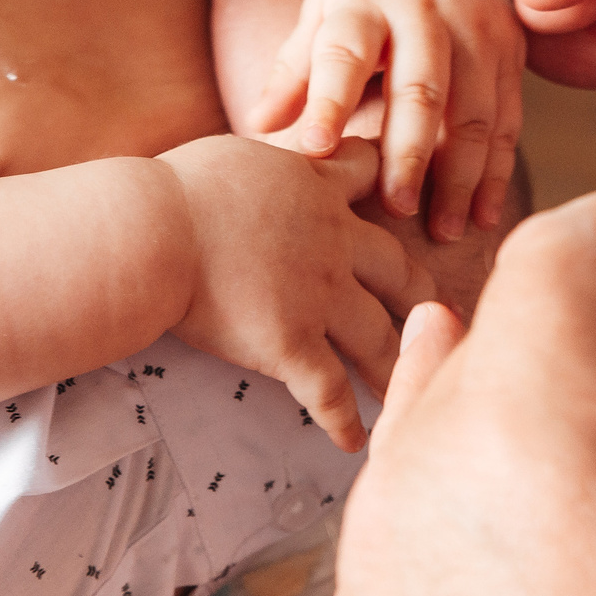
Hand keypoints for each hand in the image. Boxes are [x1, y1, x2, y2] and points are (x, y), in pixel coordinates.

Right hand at [158, 134, 431, 451]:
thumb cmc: (176, 188)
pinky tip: (355, 442)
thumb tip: (260, 160)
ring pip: (377, 337)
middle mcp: (333, 242)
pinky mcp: (292, 343)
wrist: (154, 231)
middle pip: (398, 269)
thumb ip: (265, 162)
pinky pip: (330, 391)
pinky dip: (345, 419)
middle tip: (441, 316)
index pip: (370, 176)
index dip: (391, 185)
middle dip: (422, 295)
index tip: (409, 200)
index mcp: (317, 188)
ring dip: (395, 368)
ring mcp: (317, 294)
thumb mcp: (236, 153)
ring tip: (409, 391)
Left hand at [252, 0, 524, 241]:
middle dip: (409, 153)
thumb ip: (295, 70)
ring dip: (461, 176)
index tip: (316, 152)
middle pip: (422, 88)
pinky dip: (497, 172)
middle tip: (395, 209)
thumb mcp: (322, 16)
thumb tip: (257, 124)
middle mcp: (429, 10)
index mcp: (367, 0)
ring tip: (442, 230)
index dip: (330, 101)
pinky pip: (508, 120)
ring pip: (474, 111)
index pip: (345, 52)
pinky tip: (481, 215)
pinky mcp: (512, 54)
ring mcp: (479, 30)